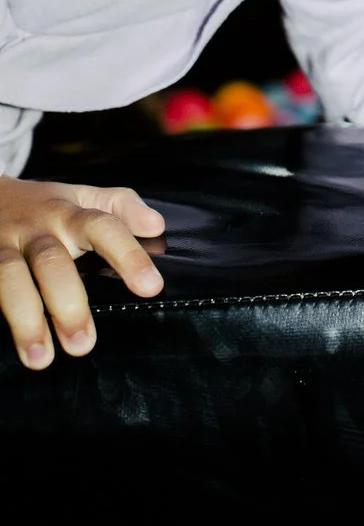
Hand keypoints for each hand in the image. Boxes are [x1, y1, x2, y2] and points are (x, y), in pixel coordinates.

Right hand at [0, 176, 164, 369]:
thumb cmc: (43, 206)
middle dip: (67, 303)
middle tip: (83, 344)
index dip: (128, 255)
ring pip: (10, 278)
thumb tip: (156, 225)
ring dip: (25, 319)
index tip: (151, 288)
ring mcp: (1, 246)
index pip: (103, 227)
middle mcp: (36, 229)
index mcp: (68, 213)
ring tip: (40, 358)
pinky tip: (2, 346)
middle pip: (52, 261)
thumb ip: (121, 206)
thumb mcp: (82, 195)